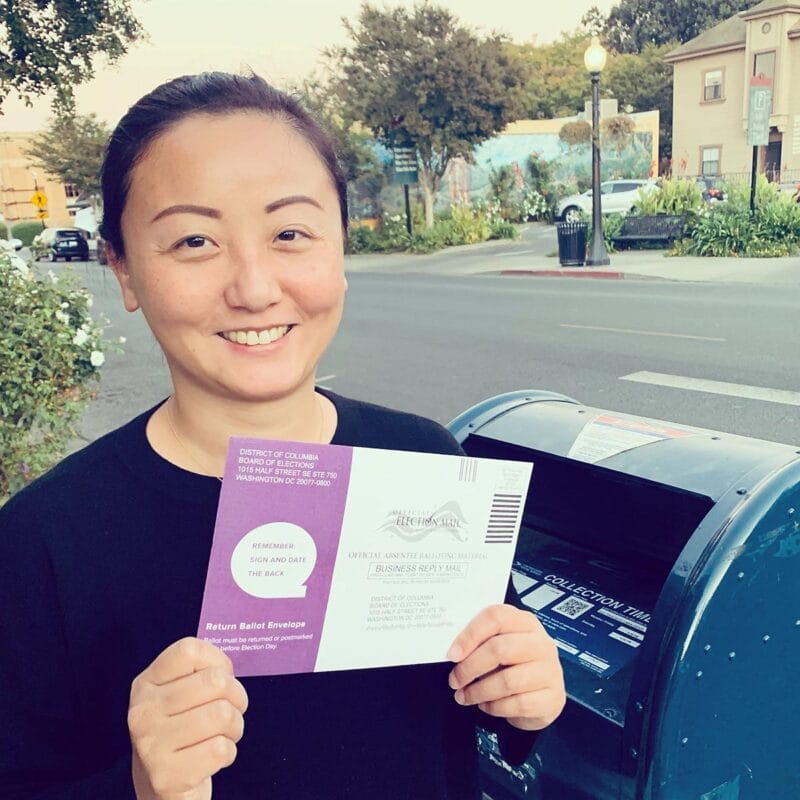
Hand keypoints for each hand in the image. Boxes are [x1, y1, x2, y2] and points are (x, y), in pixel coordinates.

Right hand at [128, 637, 248, 799]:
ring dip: (235, 726)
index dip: (218, 660)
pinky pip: (220, 749)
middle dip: (236, 697)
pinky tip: (212, 757)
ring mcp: (150, 745)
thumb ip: (202, 670)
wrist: (163, 784)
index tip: (220, 679)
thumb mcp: (182, 692)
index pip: (190, 650)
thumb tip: (225, 669)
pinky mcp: (165, 776)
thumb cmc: (184, 727)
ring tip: (222, 734)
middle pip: (216, 681)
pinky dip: (229, 752)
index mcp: (146, 683)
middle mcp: (142, 711)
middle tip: (230, 711)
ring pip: (223, 714)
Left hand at [447, 604, 564, 730]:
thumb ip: (480, 643)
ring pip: (507, 680)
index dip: (470, 635)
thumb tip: (453, 653)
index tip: (452, 654)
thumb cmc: (515, 666)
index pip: (496, 617)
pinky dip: (495, 707)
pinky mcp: (552, 697)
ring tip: (465, 696)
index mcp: (525, 622)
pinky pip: (517, 705)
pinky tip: (486, 705)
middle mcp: (540, 643)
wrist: (543, 694)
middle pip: (499, 649)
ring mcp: (550, 670)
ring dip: (479, 691)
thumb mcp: (499, 646)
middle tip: (455, 680)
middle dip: (470, 667)